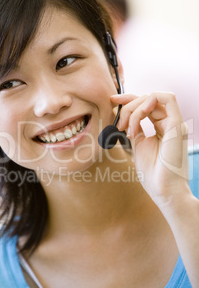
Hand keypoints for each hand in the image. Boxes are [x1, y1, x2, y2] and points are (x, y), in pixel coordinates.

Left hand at [111, 92, 189, 207]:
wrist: (163, 190)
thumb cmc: (152, 173)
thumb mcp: (138, 144)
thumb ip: (134, 127)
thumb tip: (121, 114)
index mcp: (162, 127)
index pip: (146, 103)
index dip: (128, 99)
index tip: (111, 101)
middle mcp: (170, 122)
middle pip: (147, 98)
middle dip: (127, 106)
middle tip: (118, 125)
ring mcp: (174, 122)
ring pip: (153, 97)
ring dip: (134, 108)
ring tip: (127, 129)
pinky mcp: (177, 125)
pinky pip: (166, 98)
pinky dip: (148, 102)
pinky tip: (137, 115)